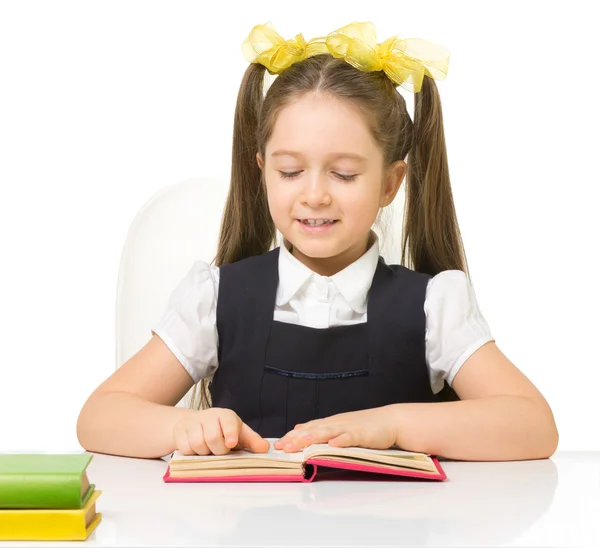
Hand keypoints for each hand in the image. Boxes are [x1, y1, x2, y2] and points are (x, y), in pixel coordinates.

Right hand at [173, 407, 269, 455]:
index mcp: (226, 416)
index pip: (228, 422)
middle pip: (212, 437)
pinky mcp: (179, 431)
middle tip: (221, 450)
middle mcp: (208, 415)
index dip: (230, 433)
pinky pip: (185, 448)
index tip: (231, 443)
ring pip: (198, 443)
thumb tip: (265, 448)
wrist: (197, 424)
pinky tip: (197, 449)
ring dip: (205, 452)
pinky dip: (192, 453)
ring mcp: (192, 422)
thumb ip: (252, 441)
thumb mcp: (239, 433)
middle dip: (218, 450)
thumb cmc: (223, 430)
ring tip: (209, 449)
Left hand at [273, 406, 397, 452]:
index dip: (292, 437)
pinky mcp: (362, 434)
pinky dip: (342, 441)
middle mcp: (336, 424)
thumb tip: (299, 428)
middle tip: (282, 447)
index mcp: (330, 423)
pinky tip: (333, 445)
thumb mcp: (338, 425)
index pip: (307, 429)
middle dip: (297, 439)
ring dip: (314, 437)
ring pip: (328, 432)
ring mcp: (349, 428)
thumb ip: (319, 427)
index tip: (277, 445)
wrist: (390, 421)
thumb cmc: (364, 426)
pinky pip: (350, 438)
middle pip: (313, 430)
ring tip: (301, 443)